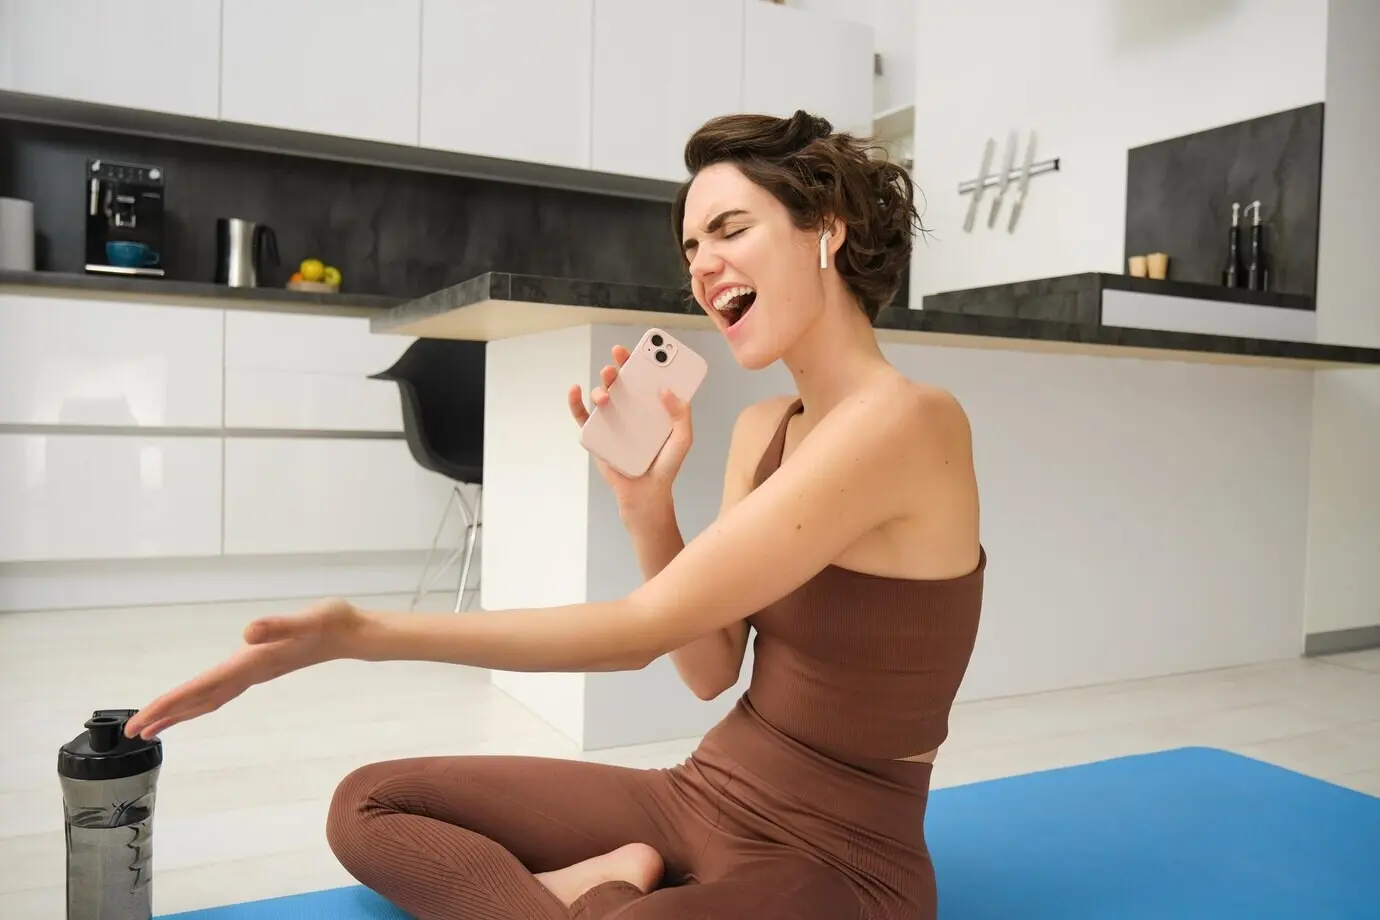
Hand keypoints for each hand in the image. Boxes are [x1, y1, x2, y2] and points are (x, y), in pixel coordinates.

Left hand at [123, 598, 364, 739]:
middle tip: (133, 732)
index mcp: (252, 662)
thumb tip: (247, 633)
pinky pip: (221, 691)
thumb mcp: (309, 619)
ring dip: (182, 711)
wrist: (354, 634)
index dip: (170, 703)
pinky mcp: (260, 668)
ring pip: (210, 699)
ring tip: (154, 724)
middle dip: (167, 715)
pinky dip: (201, 700)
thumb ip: (279, 625)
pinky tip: (195, 701)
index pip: (202, 688)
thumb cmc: (333, 623)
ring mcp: (255, 673)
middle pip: (200, 701)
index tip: (142, 721)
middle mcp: (249, 672)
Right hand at [568, 344, 692, 517]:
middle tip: (621, 359)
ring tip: (606, 393)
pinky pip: (582, 417)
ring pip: (601, 396)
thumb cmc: (665, 466)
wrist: (647, 494)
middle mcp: (630, 409)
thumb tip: (666, 390)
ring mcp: (611, 421)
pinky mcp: (596, 436)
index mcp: (650, 405)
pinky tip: (575, 390)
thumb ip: (681, 415)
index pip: (646, 377)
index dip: (644, 360)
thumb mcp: (682, 439)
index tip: (646, 348)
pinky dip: (575, 402)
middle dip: (620, 366)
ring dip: (601, 387)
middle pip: (622, 381)